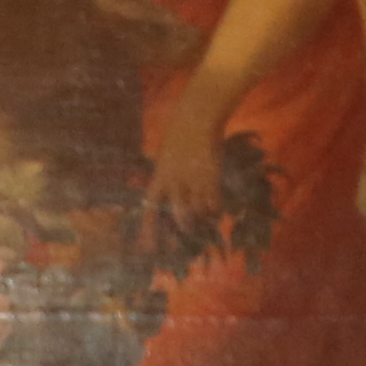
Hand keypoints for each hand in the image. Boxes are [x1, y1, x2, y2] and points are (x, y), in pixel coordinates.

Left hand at [143, 92, 233, 226]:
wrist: (197, 115)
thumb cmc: (179, 134)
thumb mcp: (163, 155)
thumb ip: (163, 176)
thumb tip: (161, 197)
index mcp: (159, 176)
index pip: (151, 209)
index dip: (149, 232)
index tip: (148, 250)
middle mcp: (175, 181)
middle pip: (179, 216)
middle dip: (184, 229)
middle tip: (188, 234)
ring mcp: (193, 179)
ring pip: (199, 211)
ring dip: (203, 218)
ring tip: (207, 219)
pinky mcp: (211, 175)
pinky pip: (214, 202)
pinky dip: (216, 210)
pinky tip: (217, 211)